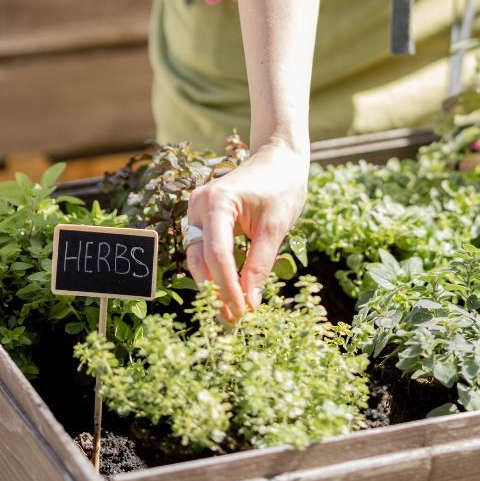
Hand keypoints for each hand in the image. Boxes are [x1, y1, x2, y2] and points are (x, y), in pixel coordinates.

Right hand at [184, 141, 309, 321]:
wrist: (279, 158)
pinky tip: (231, 292)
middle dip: (215, 292)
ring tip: (232, 313)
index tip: (242, 312)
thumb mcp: (276, 228)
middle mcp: (198, 207)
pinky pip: (205, 251)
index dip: (228, 288)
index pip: (218, 255)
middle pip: (200, 260)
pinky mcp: (204, 220)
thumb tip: (250, 302)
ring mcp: (197, 213)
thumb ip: (260, 265)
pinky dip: (217, 271)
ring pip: (198, 259)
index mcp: (216, 203)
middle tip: (232, 322)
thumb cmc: (281, 186)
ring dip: (213, 285)